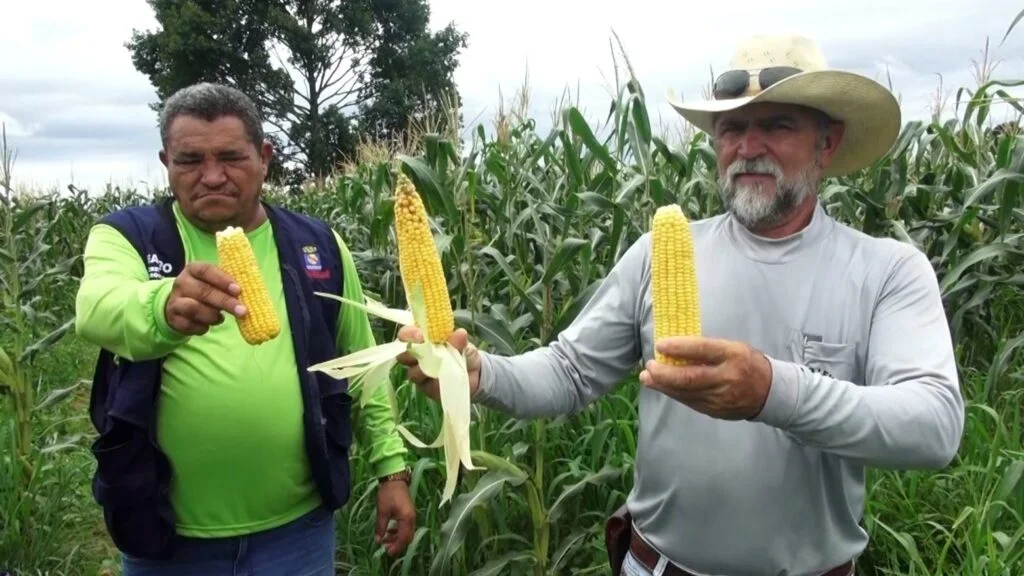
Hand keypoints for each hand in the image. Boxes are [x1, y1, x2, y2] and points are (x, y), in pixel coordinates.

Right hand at [164, 262, 245, 335]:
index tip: (238, 290)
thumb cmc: (204, 291)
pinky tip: (207, 326)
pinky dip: (202, 327)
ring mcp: (175, 300)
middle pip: (203, 291)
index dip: (222, 280)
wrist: (179, 306)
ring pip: (194, 308)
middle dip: (225, 302)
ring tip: (221, 318)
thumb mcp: (213, 283)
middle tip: (242, 311)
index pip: (206, 270)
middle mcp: (181, 283)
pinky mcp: (173, 318)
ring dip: (212, 316)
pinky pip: (189, 325)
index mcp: (193, 269)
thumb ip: (228, 285)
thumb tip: (252, 293)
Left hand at [374, 478, 415, 556]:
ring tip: (384, 540)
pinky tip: (389, 531)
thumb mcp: (382, 511)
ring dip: (397, 538)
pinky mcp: (408, 513)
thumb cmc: (388, 494)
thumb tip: (378, 541)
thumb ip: (381, 527)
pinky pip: (405, 527)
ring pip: (407, 532)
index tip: (388, 553)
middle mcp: (411, 518)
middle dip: (398, 545)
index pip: (404, 538)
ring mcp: (411, 515)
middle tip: (386, 549)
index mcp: (406, 519)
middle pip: (408, 537)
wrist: (394, 479)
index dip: (397, 547)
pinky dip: (398, 531)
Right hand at [396, 326, 480, 400]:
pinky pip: (426, 386)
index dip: (409, 334)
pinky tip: (444, 379)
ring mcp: (419, 374)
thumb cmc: (462, 352)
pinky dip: (435, 383)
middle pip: (403, 356)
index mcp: (421, 340)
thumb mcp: (463, 344)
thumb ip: (459, 340)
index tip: (419, 335)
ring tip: (438, 367)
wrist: (474, 373)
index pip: (405, 334)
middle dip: (410, 354)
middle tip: (425, 352)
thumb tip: (460, 333)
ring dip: (423, 370)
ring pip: (413, 373)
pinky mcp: (427, 388)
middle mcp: (416, 357)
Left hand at [639, 336, 772, 419]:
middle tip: (649, 367)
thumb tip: (675, 348)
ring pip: (686, 393)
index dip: (679, 347)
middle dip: (664, 373)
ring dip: (664, 386)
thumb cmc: (747, 363)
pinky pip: (691, 402)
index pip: (702, 349)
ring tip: (648, 378)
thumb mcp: (733, 348)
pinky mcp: (716, 411)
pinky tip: (664, 388)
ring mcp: (722, 398)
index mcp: (733, 355)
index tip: (660, 345)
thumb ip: (707, 349)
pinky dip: (675, 394)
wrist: (770, 392)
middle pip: (690, 377)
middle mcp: (727, 377)